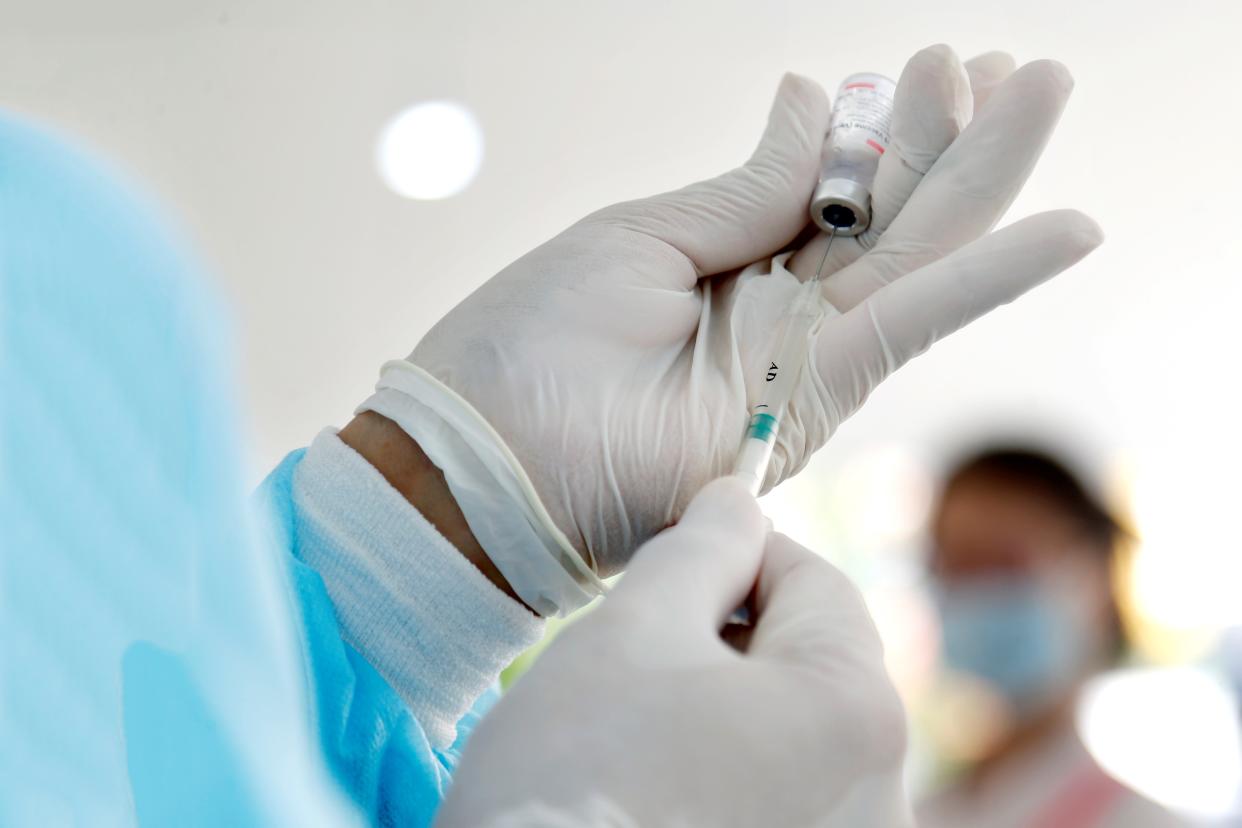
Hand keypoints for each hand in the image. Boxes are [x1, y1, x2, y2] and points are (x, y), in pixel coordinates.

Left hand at [402, 46, 1101, 576]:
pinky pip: (910, 331)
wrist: (488, 456)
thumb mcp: (642, 238)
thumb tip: (816, 101)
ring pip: (915, 258)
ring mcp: (799, 363)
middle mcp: (777, 314)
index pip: (834, 188)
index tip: (932, 62)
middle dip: (954, 139)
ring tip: (1046, 91)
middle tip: (1021, 66)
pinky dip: (987, 281)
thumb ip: (748, 191)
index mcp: (731, 265)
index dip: (886, 127)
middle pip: (889, 217)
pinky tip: (1064, 229)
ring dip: (983, 178)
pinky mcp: (809, 407)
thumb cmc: (536, 342)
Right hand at [434, 478, 910, 827]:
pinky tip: (654, 782)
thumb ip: (700, 548)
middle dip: (723, 631)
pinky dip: (724, 765)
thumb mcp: (636, 628)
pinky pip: (777, 788)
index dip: (729, 551)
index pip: (809, 577)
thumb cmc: (582, 769)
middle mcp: (883, 791)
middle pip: (804, 655)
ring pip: (788, 724)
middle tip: (633, 650)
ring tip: (636, 725)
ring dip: (721, 699)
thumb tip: (735, 498)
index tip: (658, 565)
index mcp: (857, 708)